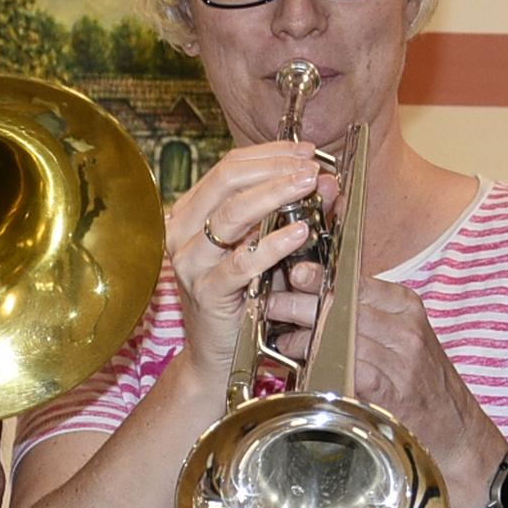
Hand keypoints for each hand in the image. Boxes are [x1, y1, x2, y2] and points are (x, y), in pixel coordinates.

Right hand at [165, 139, 327, 386]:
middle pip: (227, 181)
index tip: (306, 151)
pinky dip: (274, 243)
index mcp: (190, 213)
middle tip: (310, 167)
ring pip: (231, 213)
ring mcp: (191, 263)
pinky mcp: (207, 292)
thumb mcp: (264, 247)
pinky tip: (300, 231)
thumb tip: (325, 180)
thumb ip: (289, 213)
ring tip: (309, 186)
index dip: (270, 154)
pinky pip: (242, 261)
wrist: (221, 356)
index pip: (229, 167)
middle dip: (274, 169)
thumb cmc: (243, 298)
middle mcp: (182, 232)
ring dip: (275, 194)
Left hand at [256, 268, 499, 483]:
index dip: (321, 278)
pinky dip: (321, 367)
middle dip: (302, 304)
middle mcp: (405, 328)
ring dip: (305, 338)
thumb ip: (366, 316)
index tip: (296, 274)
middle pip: (343, 307)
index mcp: (406, 306)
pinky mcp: (392, 391)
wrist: (457, 429)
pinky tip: (304, 368)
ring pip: (341, 337)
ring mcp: (400, 359)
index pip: (356, 282)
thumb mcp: (402, 337)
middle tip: (273, 303)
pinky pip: (349, 370)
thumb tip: (318, 299)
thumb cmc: (422, 382)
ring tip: (283, 339)